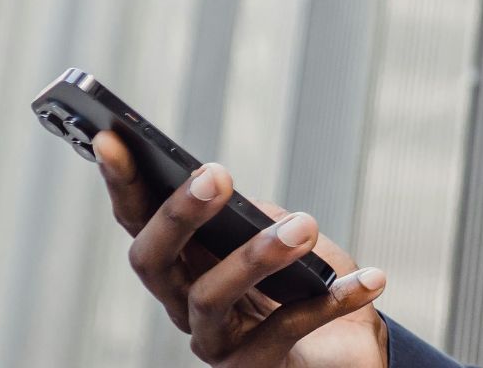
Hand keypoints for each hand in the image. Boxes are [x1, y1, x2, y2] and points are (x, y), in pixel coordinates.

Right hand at [94, 131, 388, 366]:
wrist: (341, 350)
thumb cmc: (300, 282)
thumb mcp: (273, 232)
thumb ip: (245, 212)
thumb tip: (224, 188)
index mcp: (180, 262)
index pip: (136, 219)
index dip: (120, 181)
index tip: (110, 136)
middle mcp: (181, 303)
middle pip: (155, 261)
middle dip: (180, 215)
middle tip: (218, 175)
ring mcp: (213, 340)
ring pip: (212, 297)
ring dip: (257, 256)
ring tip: (303, 226)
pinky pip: (287, 331)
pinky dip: (332, 301)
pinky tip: (372, 278)